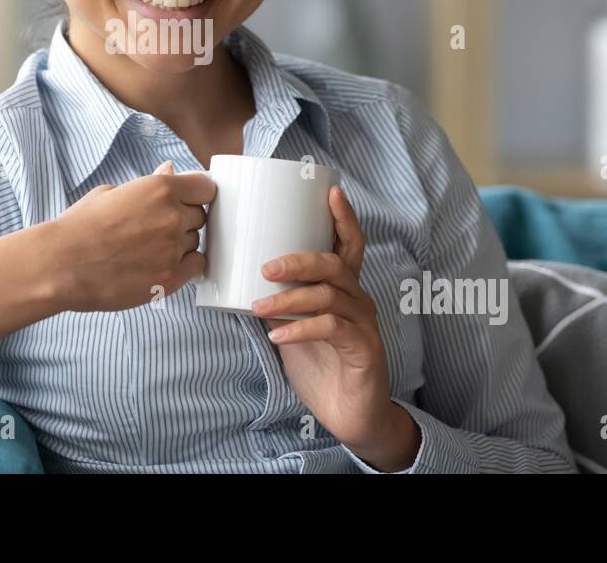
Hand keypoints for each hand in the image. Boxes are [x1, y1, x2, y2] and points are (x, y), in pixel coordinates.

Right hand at [52, 161, 214, 312]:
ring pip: (195, 242)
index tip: (187, 202)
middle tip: (155, 228)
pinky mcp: (170, 278)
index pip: (205, 188)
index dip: (196, 195)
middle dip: (184, 220)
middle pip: (200, 216)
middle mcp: (172, 216)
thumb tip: (170, 170)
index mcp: (160, 189)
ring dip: (180, 244)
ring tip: (148, 249)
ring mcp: (173, 248)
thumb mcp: (111, 193)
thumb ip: (148, 183)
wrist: (60, 264)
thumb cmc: (79, 227)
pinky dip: (184, 265)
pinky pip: (195, 266)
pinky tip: (160, 263)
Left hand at [250, 185, 418, 470]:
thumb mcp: (294, 328)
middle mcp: (358, 299)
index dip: (343, 217)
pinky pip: (332, 330)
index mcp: (344, 288)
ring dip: (290, 298)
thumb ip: (278, 303)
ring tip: (259, 306)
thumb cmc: (321, 365)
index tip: (330, 191)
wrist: (350, 414)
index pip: (349, 244)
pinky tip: (279, 336)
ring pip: (330, 296)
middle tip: (266, 267)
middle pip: (335, 264)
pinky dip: (301, 330)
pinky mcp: (362, 350)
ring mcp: (363, 324)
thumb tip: (243, 280)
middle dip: (300, 260)